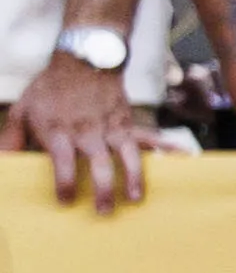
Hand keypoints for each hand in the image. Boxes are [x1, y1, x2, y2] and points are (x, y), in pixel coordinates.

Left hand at [7, 56, 150, 212]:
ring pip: (127, 155)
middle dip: (103, 189)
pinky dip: (165, 147)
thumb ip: (10, 139)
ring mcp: (110, 127)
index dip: (65, 181)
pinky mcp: (126, 123)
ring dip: (133, 178)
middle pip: (99, 163)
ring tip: (135, 199)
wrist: (83, 61)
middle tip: (104, 212)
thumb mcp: (22, 110)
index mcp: (58, 129)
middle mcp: (87, 130)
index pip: (63, 160)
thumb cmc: (49, 89)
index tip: (66, 201)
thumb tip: (2, 163)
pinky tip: (181, 155)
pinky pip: (148, 137)